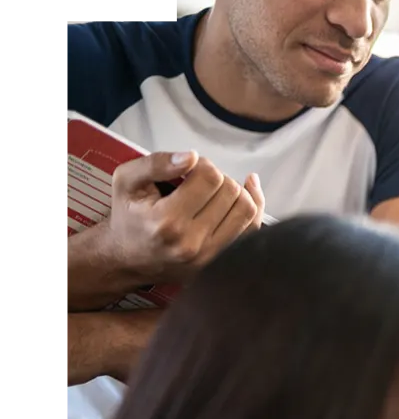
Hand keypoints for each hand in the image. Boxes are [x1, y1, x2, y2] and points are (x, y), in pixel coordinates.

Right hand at [102, 150, 265, 284]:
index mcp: (166, 222)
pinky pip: (253, 229)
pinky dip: (253, 207)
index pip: (209, 177)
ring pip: (247, 209)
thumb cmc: (129, 217)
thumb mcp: (126, 181)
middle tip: (200, 181)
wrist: (128, 258)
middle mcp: (191, 243)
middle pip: (230, 191)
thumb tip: (192, 157)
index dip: (203, 165)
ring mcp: (209, 256)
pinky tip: (245, 193)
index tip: (190, 169)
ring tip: (214, 191)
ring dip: (235, 192)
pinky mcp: (221, 261)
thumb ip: (155, 163)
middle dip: (218, 178)